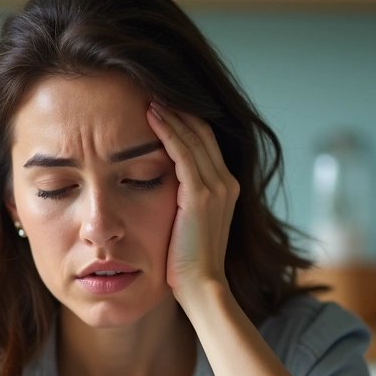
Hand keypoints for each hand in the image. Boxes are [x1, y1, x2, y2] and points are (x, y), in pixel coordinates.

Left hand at [146, 102, 238, 297]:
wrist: (201, 287)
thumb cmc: (188, 263)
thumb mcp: (189, 225)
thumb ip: (184, 202)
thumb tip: (163, 189)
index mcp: (226, 188)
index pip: (207, 142)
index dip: (187, 120)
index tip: (164, 103)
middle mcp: (226, 182)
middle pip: (203, 131)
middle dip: (179, 108)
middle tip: (154, 88)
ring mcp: (216, 187)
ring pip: (193, 136)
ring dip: (171, 113)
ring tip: (149, 95)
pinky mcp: (200, 195)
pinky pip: (182, 152)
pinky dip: (167, 130)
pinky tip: (150, 115)